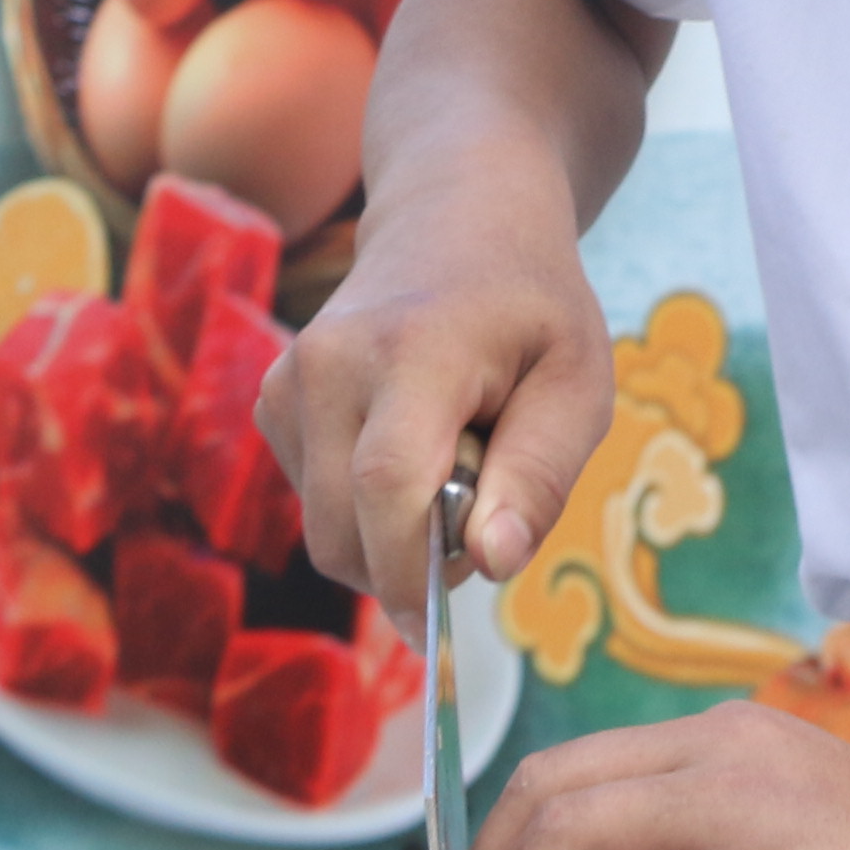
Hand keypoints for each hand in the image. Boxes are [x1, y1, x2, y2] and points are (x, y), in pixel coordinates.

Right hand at [258, 179, 613, 623]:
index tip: (438, 632)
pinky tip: (408, 447)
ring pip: (324, 527)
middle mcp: (328, 362)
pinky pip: (314, 503)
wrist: (457, 217)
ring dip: (391, 535)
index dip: (409, 573)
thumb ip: (538, 476)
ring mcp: (287, 380)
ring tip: (452, 458)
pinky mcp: (272, 402)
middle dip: (409, 566)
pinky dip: (364, 509)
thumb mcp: (577, 383)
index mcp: (412, 349)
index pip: (386, 487)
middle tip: (483, 513)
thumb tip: (491, 564)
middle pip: (343, 528)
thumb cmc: (531, 306)